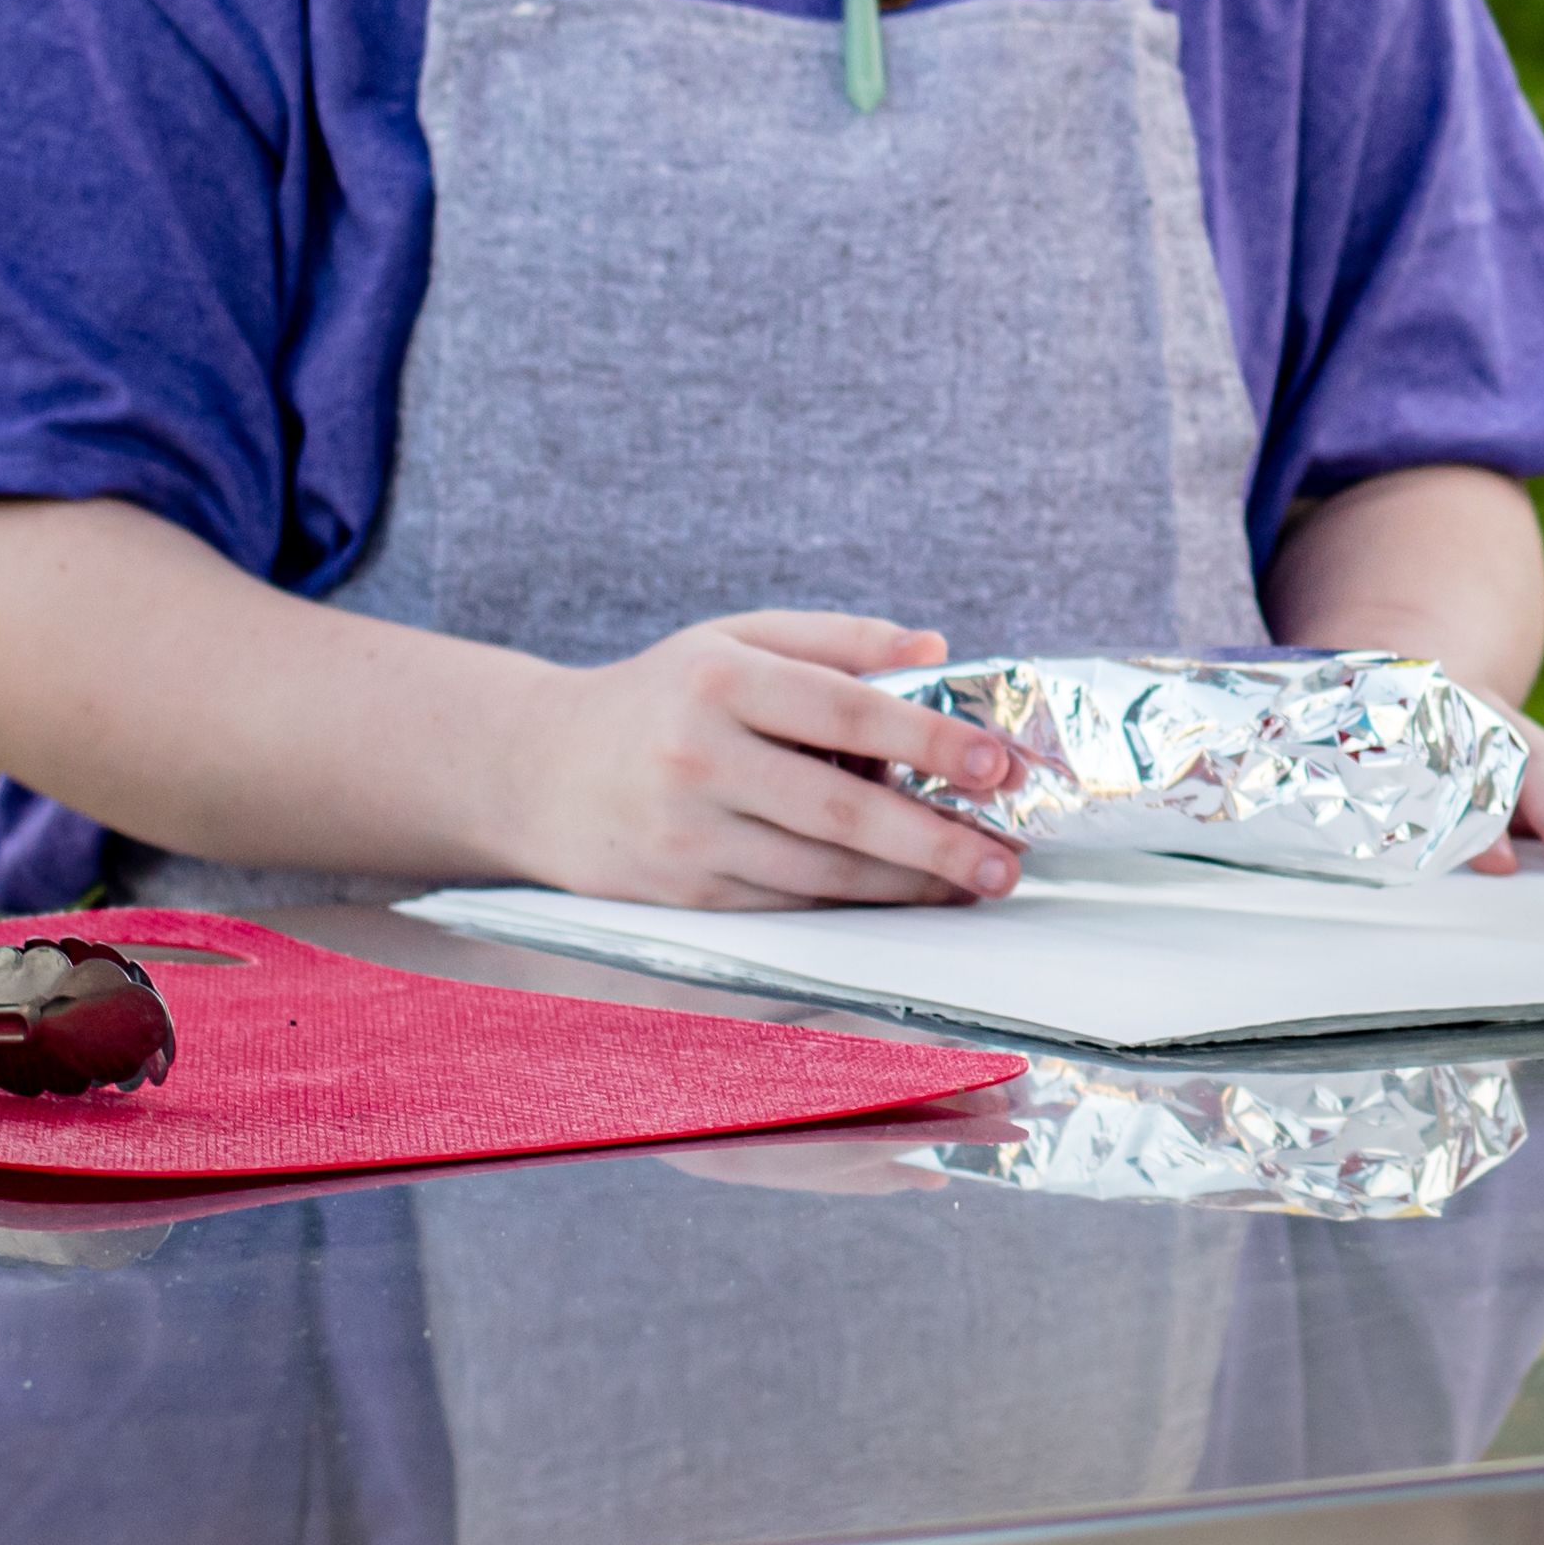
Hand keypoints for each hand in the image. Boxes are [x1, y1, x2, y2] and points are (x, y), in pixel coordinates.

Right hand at [494, 610, 1027, 909]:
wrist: (537, 770)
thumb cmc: (660, 695)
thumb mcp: (735, 639)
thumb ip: (839, 640)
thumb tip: (937, 647)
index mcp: (720, 680)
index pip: (846, 709)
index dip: (930, 741)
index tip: (998, 764)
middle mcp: (698, 758)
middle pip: (841, 809)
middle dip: (935, 839)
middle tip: (1006, 856)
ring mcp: (688, 835)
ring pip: (820, 873)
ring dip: (907, 885)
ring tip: (975, 882)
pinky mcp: (683, 893)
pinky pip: (788, 905)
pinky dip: (855, 906)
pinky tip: (906, 897)